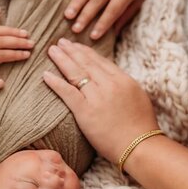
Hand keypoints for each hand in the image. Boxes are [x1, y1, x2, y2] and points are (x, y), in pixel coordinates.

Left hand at [42, 39, 158, 162]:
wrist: (141, 146)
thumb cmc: (141, 126)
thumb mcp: (138, 97)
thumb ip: (124, 85)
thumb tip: (114, 79)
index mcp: (123, 79)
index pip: (100, 61)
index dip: (85, 52)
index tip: (76, 45)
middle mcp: (109, 84)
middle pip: (86, 62)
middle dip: (71, 50)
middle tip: (60, 42)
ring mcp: (97, 97)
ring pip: (75, 73)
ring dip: (61, 59)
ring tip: (52, 50)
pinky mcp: (85, 111)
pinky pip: (67, 92)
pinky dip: (55, 82)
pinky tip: (45, 74)